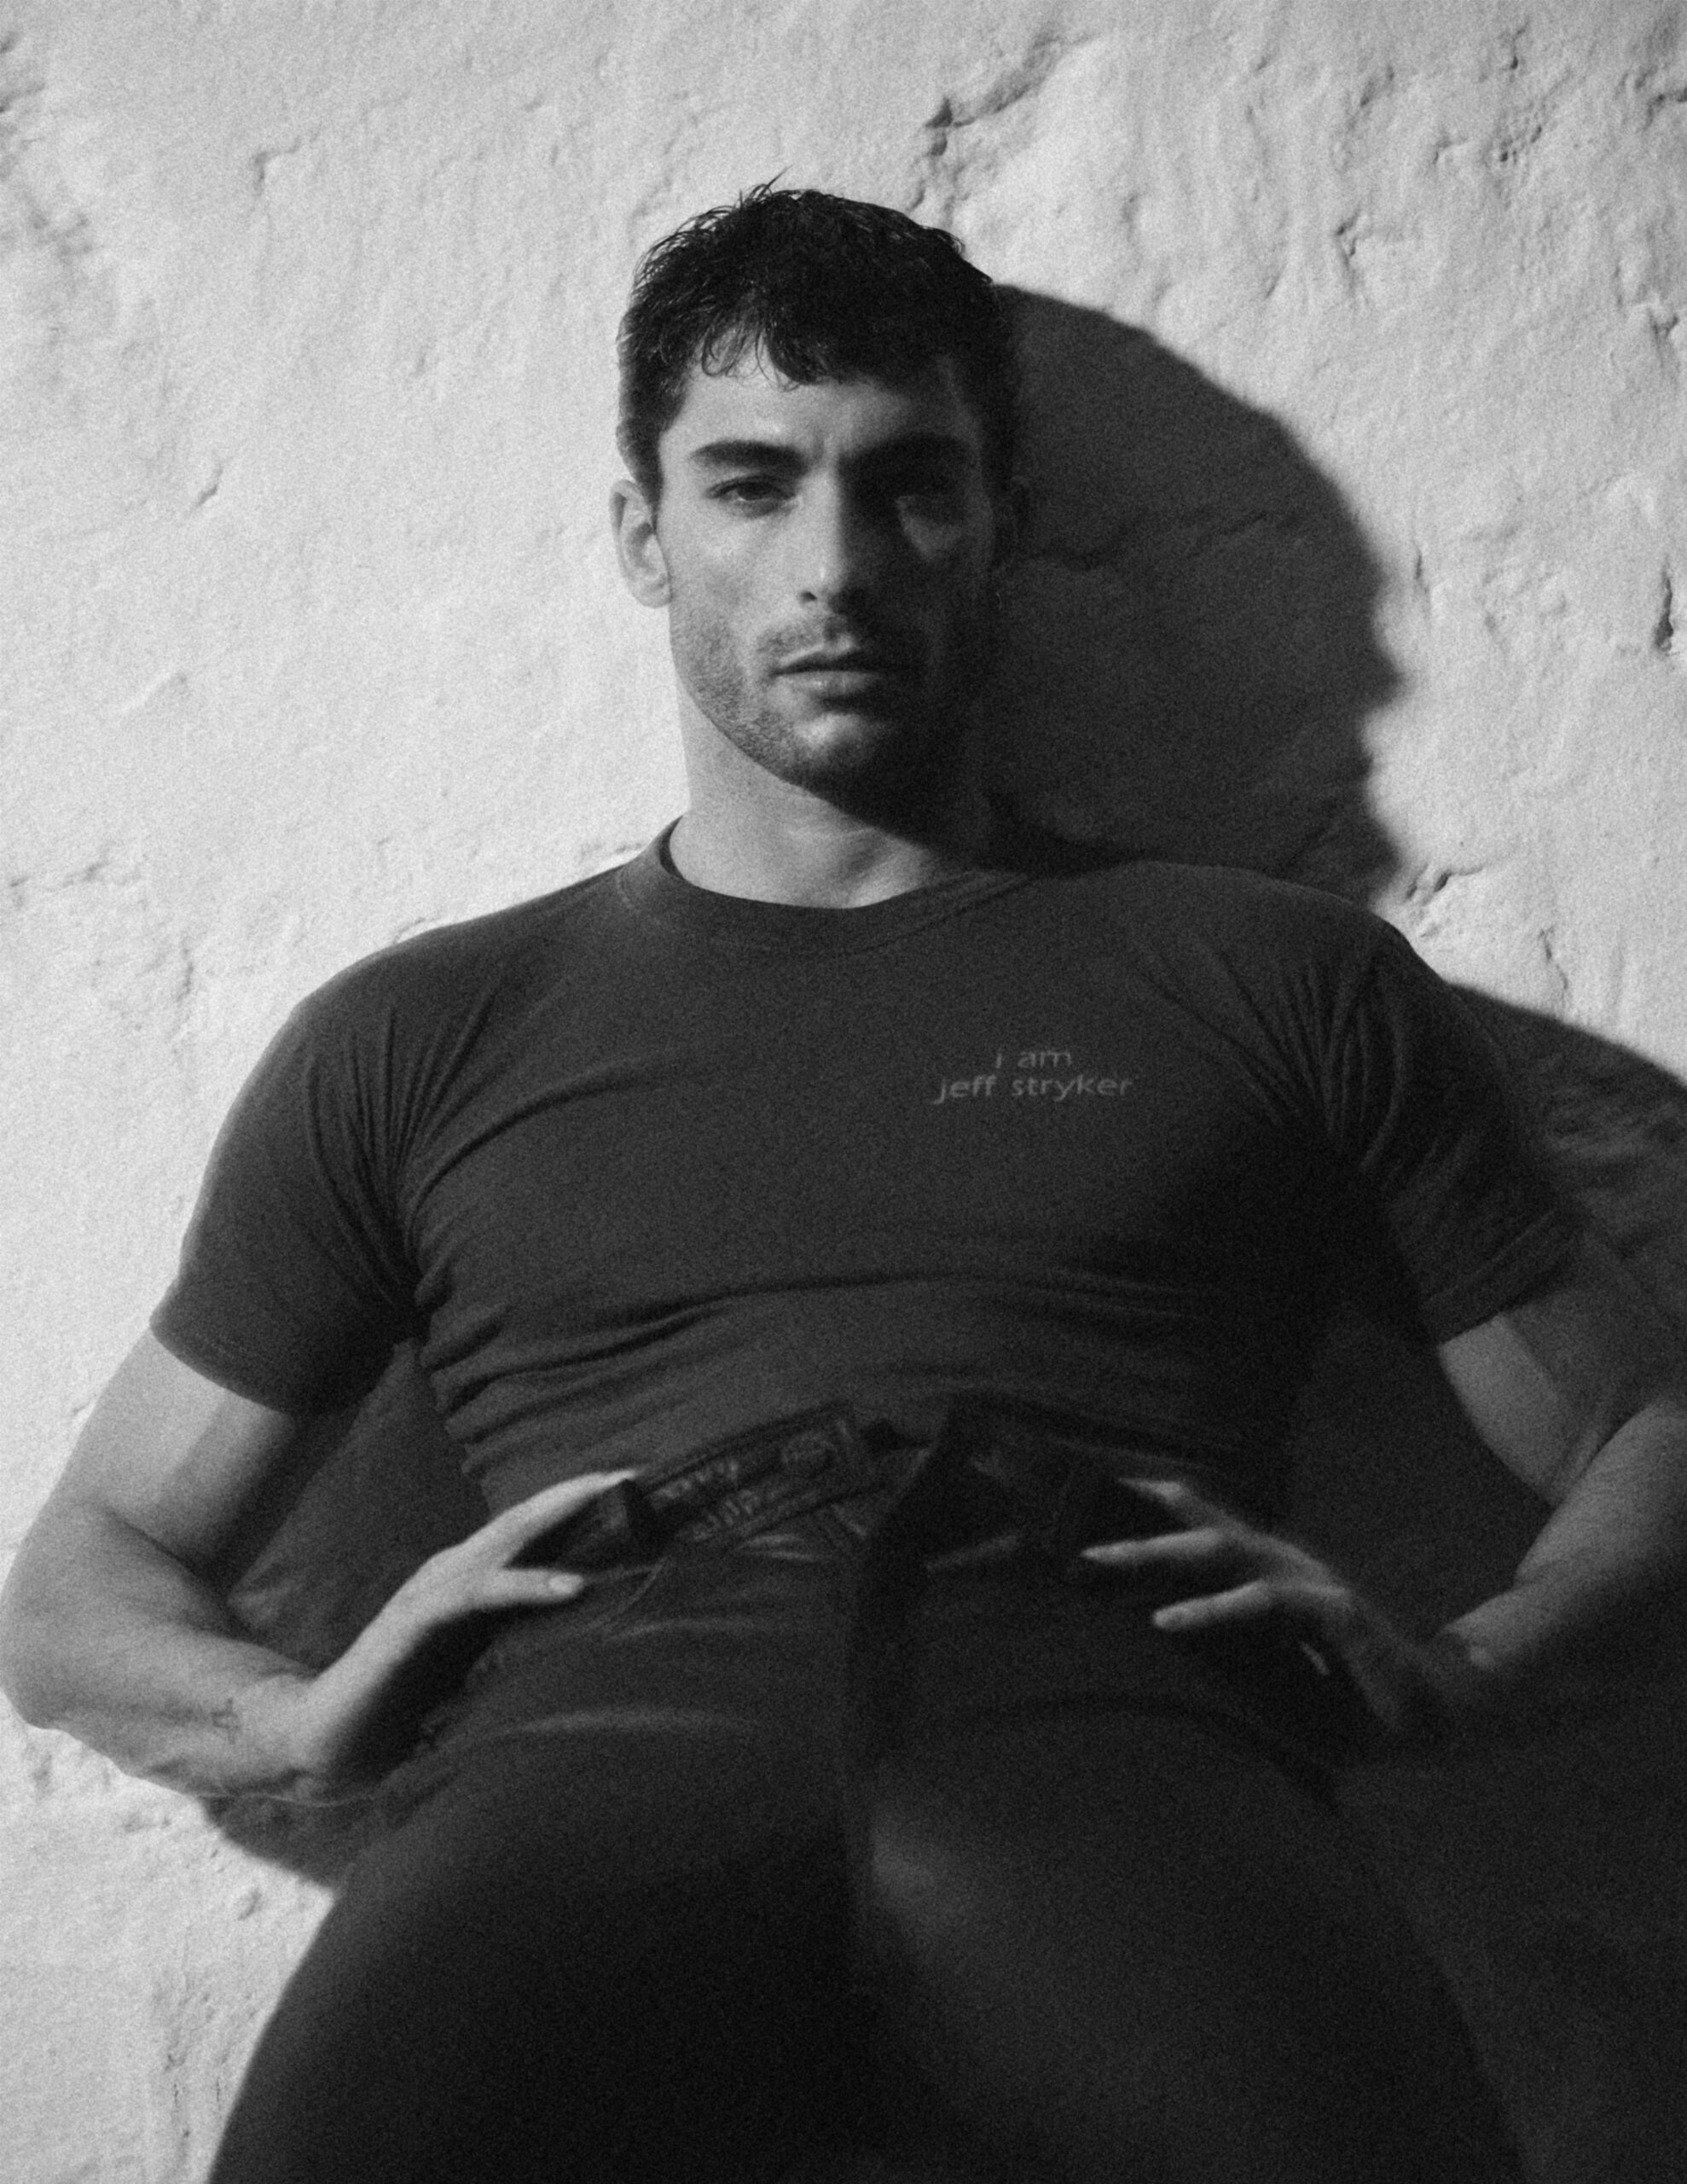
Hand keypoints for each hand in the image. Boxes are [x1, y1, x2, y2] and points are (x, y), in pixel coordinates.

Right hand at [260, 1470, 634, 1797]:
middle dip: (581, 1491)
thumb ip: (518, 1644)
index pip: (532, 1530)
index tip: (638, 1486)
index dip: (581, 1504)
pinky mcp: (416, 1623)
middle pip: (525, 1518)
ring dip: (562, 1514)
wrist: (328, 1740)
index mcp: (468, 1579)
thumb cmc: (406, 1707)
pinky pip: (481, 1594)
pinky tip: (574, 1584)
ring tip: (614, 1495)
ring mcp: (432, 1591)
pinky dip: (530, 1584)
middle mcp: (451, 1572)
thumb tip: (584, 1637)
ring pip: (506, 1538)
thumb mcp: (478, 1667)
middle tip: (638, 1470)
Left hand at [1079, 1479, 1478, 1752]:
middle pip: (1195, 1528)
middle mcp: (1283, 1565)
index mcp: (1264, 1574)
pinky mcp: (1336, 1612)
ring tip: (1102, 1561)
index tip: (1077, 1512)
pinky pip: (1265, 1603)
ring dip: (1158, 1554)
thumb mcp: (1266, 1682)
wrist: (1430, 1720)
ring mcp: (1309, 1583)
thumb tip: (1141, 1661)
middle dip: (1130, 1527)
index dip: (1141, 1512)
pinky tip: (1170, 1622)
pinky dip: (1213, 1610)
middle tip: (1068, 1538)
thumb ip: (1216, 1662)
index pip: (1195, 1528)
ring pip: (1223, 1551)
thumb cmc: (1341, 1703)